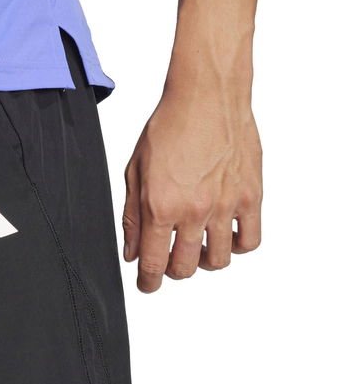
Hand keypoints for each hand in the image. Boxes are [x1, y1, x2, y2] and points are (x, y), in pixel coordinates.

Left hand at [122, 84, 262, 292]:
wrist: (206, 96)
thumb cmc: (168, 128)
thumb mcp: (135, 172)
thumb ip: (132, 217)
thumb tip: (133, 253)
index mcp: (160, 207)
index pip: (154, 264)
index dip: (148, 283)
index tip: (147, 286)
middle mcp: (194, 211)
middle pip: (184, 268)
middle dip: (172, 272)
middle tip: (169, 262)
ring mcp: (225, 206)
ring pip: (218, 261)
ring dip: (204, 262)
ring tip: (197, 247)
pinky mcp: (251, 196)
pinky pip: (249, 241)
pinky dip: (236, 246)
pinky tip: (224, 236)